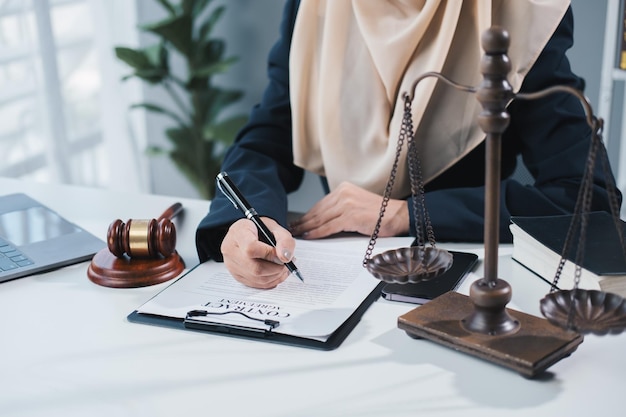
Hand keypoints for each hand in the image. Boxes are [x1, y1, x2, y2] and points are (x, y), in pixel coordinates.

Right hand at [221, 217, 295, 288]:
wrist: (247, 234)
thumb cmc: (259, 229)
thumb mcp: (274, 226)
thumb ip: (284, 239)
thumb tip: (285, 258)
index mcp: (238, 233)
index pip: (251, 248)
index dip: (269, 254)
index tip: (281, 254)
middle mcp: (231, 250)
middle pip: (255, 268)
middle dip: (276, 268)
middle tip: (287, 263)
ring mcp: (232, 265)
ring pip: (257, 278)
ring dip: (276, 276)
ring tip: (284, 267)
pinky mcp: (237, 276)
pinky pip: (256, 284)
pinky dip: (271, 281)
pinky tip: (277, 273)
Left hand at [289, 181, 408, 238]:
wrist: (399, 215)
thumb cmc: (381, 214)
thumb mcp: (357, 205)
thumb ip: (340, 209)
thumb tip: (322, 221)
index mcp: (344, 189)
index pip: (320, 204)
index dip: (307, 215)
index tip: (298, 222)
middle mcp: (343, 193)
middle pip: (318, 211)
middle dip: (303, 222)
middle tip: (291, 230)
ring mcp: (347, 204)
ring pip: (321, 219)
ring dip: (307, 228)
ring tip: (297, 235)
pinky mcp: (350, 216)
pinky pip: (328, 226)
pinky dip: (317, 232)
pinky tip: (309, 236)